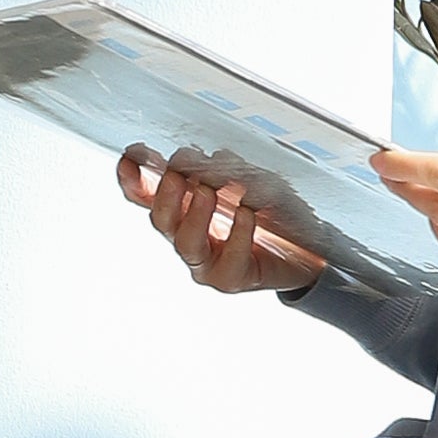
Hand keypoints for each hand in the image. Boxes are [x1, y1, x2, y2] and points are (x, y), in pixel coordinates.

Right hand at [116, 148, 324, 297]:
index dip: (132, 179)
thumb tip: (216, 158)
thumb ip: (231, 171)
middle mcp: (187, 237)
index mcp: (183, 211)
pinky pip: (229, 259)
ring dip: (194, 214)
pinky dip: (238, 233)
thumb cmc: (272, 214)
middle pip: (160, 220)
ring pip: (186, 243)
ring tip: (207, 191)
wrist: (307, 251)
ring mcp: (206, 263)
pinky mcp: (231, 279)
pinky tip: (248, 214)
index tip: (130, 158)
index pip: (147, 197)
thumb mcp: (252, 181)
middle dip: (165, 195)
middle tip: (178, 173)